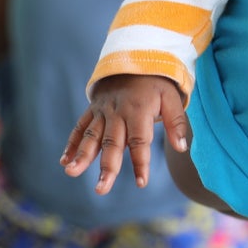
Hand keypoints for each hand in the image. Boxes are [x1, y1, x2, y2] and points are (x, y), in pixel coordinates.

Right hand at [62, 74, 189, 193]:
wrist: (134, 59)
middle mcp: (117, 113)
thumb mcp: (172, 98)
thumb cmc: (156, 85)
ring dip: (82, 155)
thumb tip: (182, 147)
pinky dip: (71, 144)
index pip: (140, 141)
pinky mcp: (92, 111)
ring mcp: (102, 112)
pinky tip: (65, 161)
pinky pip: (80, 128)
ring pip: (91, 136)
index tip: (141, 182)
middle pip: (112, 143)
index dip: (140, 162)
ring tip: (72, 171)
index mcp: (138, 111)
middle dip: (107, 167)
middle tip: (101, 188)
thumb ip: (176, 123)